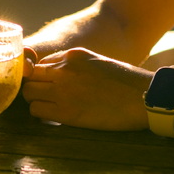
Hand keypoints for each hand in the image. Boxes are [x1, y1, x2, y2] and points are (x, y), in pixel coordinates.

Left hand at [21, 47, 151, 131]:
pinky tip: (55, 117)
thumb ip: (75, 66)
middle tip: (45, 98)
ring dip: (36, 101)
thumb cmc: (126, 82)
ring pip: (29, 94)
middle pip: (30, 77)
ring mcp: (63, 90)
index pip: (41, 63)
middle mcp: (64, 69)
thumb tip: (57, 76)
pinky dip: (42, 115)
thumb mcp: (97, 62)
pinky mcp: (66, 112)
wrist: (144, 98)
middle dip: (35, 87)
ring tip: (51, 108)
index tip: (48, 86)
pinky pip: (37, 111)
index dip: (42, 76)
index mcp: (73, 55)